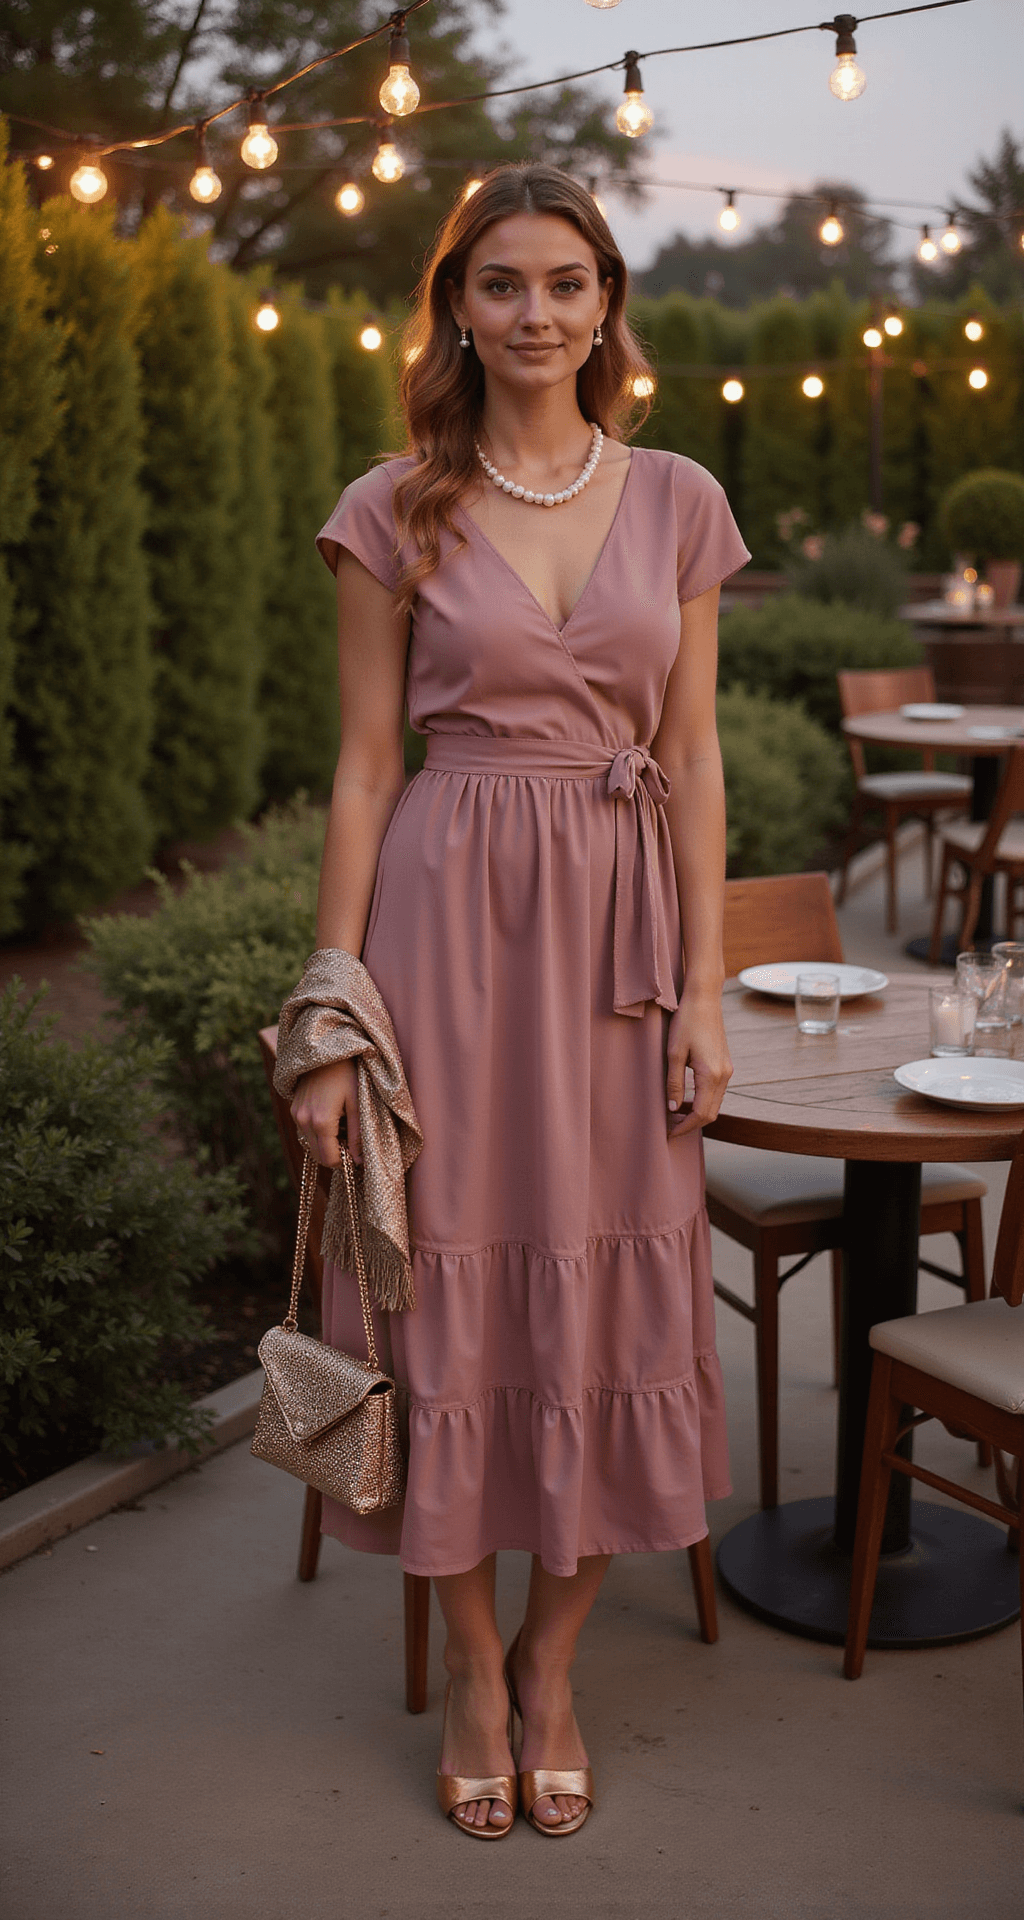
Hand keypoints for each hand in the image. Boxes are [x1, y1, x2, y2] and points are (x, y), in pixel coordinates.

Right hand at [290, 1059, 360, 1166]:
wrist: (327, 1048)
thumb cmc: (348, 1073)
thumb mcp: (359, 1103)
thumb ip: (358, 1135)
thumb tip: (359, 1162)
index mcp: (321, 1121)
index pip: (329, 1159)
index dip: (344, 1162)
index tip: (357, 1152)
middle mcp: (303, 1120)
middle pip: (317, 1155)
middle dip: (335, 1154)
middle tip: (352, 1139)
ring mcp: (296, 1114)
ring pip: (310, 1144)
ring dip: (326, 1143)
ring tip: (343, 1124)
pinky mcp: (294, 1108)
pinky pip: (306, 1131)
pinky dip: (318, 1133)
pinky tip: (333, 1116)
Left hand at [665, 989, 731, 1137]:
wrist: (704, 1000)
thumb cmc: (686, 1022)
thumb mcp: (673, 1053)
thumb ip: (674, 1083)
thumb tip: (673, 1109)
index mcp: (711, 1075)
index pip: (701, 1114)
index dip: (685, 1127)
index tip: (669, 1134)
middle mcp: (724, 1075)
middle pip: (711, 1113)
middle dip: (692, 1125)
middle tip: (671, 1128)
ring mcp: (727, 1070)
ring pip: (715, 1104)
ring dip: (698, 1114)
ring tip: (676, 1115)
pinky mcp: (725, 1064)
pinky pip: (716, 1092)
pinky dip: (703, 1102)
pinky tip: (687, 1099)